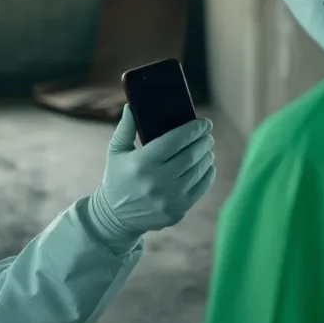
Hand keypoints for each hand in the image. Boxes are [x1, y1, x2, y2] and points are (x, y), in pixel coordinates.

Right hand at [87, 105, 215, 244]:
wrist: (115, 216)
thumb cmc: (117, 177)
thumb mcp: (116, 151)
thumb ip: (125, 128)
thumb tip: (132, 106)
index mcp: (142, 163)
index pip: (175, 141)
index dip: (193, 129)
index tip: (204, 122)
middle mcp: (156, 182)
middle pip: (190, 155)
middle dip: (204, 141)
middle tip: (207, 134)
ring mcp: (168, 199)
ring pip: (198, 171)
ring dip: (206, 156)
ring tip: (207, 148)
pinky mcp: (177, 211)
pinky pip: (200, 189)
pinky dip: (207, 174)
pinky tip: (207, 166)